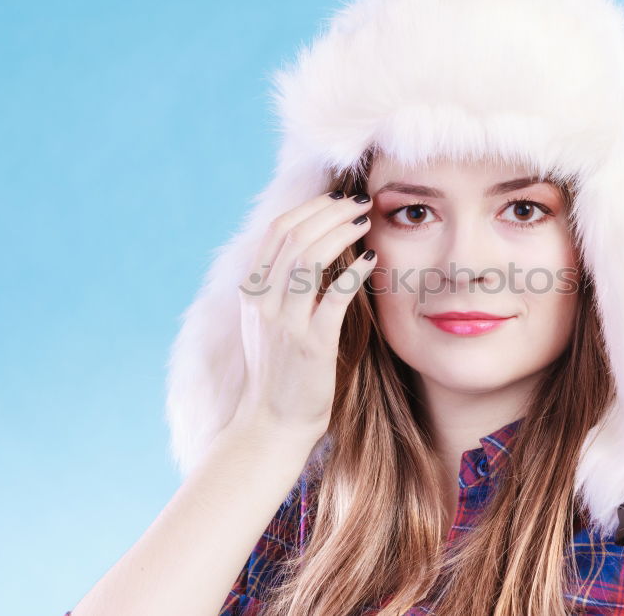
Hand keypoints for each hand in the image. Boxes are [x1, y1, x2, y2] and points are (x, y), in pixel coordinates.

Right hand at [229, 190, 375, 438]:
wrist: (272, 423)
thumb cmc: (279, 372)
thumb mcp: (267, 322)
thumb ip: (279, 286)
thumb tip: (310, 247)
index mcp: (252, 291)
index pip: (276, 231)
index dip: (309, 208)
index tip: (337, 199)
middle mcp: (263, 302)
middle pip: (294, 235)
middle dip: (330, 211)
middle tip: (360, 202)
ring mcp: (284, 322)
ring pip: (308, 257)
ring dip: (341, 231)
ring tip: (366, 221)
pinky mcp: (310, 345)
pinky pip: (334, 297)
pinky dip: (353, 273)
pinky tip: (371, 261)